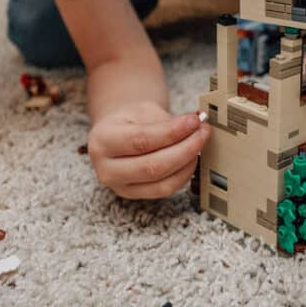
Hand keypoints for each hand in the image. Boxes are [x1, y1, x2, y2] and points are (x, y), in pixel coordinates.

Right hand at [86, 102, 210, 198]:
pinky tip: (191, 158)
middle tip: (203, 132)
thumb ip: (166, 120)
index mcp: (102, 141)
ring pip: (162, 183)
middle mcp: (106, 168)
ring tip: (200, 143)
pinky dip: (184, 174)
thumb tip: (195, 124)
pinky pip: (166, 190)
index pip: (142, 140)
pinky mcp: (135, 195)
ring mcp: (120, 187)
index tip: (194, 121)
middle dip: (186, 149)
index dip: (172, 132)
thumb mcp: (142, 111)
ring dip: (188, 163)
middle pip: (153, 167)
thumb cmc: (129, 120)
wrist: (116, 134)